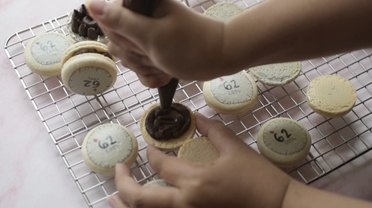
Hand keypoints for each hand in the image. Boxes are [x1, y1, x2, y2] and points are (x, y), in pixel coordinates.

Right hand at [86, 0, 225, 87]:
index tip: (141, 44)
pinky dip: (151, 74)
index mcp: (139, 6)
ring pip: (127, 57)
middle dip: (135, 56)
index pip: (108, 19)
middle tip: (155, 55)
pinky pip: (140, 66)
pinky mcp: (153, 49)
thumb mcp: (153, 36)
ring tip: (165, 65)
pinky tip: (166, 74)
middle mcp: (140, 17)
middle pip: (116, 41)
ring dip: (145, 67)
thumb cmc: (191, 46)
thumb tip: (90, 4)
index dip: (121, 37)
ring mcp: (147, 34)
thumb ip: (121, 21)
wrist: (219, 59)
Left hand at [109, 113, 290, 207]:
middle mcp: (184, 204)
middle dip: (123, 182)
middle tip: (119, 168)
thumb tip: (194, 117)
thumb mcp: (235, 149)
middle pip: (139, 198)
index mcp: (195, 180)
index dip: (151, 151)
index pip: (159, 164)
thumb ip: (212, 130)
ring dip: (123, 205)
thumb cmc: (258, 178)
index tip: (149, 144)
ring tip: (112, 197)